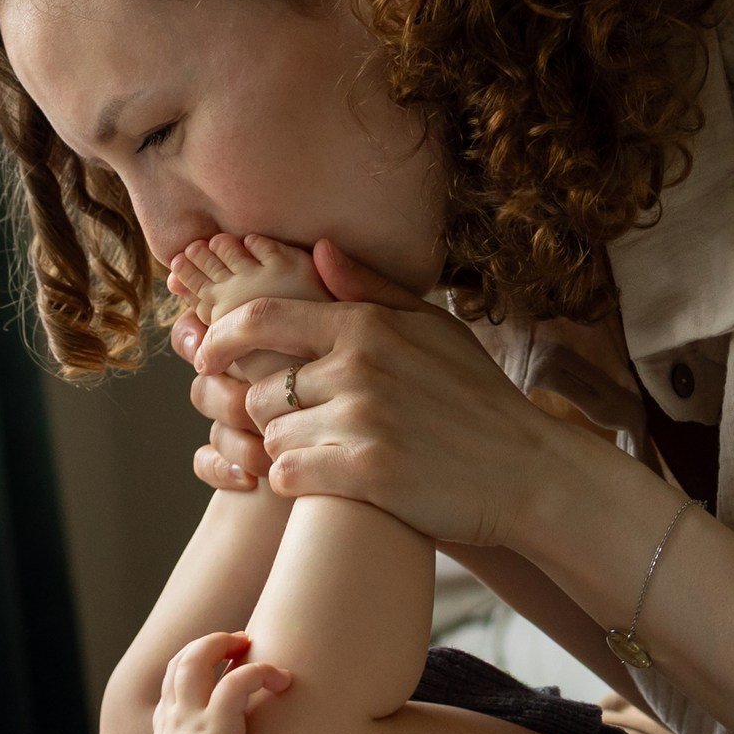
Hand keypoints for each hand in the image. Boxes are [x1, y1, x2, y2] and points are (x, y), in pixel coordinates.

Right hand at [141, 630, 289, 733]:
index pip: (170, 690)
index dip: (189, 671)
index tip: (212, 668)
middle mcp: (173, 722)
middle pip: (179, 663)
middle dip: (205, 645)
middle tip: (235, 641)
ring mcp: (191, 720)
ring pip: (197, 659)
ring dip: (224, 644)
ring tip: (251, 642)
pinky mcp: (218, 726)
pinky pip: (238, 680)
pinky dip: (260, 671)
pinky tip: (281, 679)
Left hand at [190, 239, 577, 547]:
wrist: (525, 471)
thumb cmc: (477, 399)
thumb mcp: (433, 330)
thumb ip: (370, 290)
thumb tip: (317, 250)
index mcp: (367, 326)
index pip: (261, 318)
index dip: (221, 339)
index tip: (208, 357)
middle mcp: (358, 367)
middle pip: (259, 389)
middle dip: (267, 413)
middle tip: (295, 429)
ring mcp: (361, 420)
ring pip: (272, 437)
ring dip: (286, 451)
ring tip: (325, 456)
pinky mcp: (364, 473)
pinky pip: (288, 475)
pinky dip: (296, 483)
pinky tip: (325, 484)